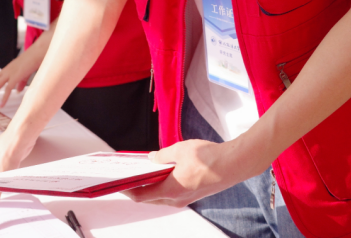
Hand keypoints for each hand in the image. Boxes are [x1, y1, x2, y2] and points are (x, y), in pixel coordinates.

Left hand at [0, 50, 39, 111]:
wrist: (39, 52)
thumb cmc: (33, 61)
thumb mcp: (24, 74)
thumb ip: (20, 82)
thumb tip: (17, 91)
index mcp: (6, 71)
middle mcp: (5, 71)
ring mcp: (10, 73)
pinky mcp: (17, 75)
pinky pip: (8, 88)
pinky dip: (4, 97)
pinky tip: (2, 105)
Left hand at [123, 139, 267, 207]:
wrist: (234, 164)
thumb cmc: (209, 157)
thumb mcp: (179, 150)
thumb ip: (162, 155)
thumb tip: (151, 158)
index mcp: (170, 190)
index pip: (141, 195)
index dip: (127, 189)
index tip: (116, 183)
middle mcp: (176, 199)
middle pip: (149, 197)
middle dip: (136, 187)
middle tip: (126, 175)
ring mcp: (186, 198)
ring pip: (161, 196)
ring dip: (150, 186)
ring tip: (141, 171)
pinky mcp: (194, 193)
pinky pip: (172, 192)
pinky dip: (163, 184)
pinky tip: (161, 171)